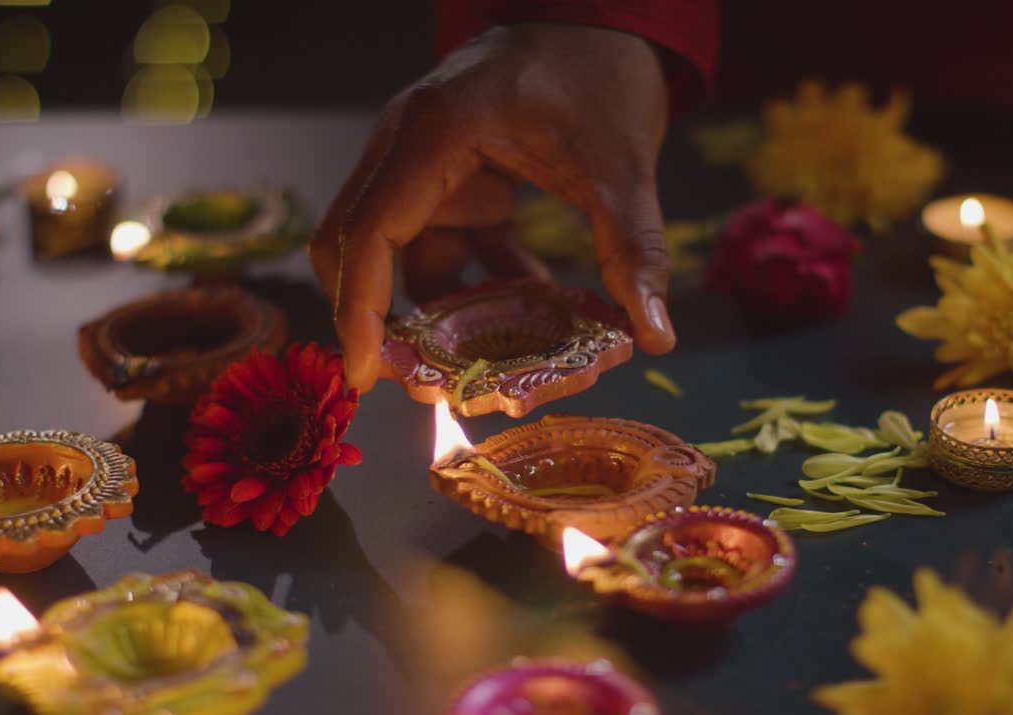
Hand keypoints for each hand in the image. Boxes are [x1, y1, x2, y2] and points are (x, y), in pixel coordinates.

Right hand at [310, 23, 675, 390]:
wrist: (598, 20)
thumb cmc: (600, 73)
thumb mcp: (623, 162)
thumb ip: (633, 247)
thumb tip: (656, 337)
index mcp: (435, 131)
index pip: (371, 229)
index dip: (359, 308)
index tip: (362, 374)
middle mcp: (408, 144)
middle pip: (356, 243)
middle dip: (374, 317)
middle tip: (413, 381)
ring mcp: (421, 160)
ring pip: (394, 250)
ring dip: (432, 306)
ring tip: (480, 355)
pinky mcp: (447, 176)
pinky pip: (439, 242)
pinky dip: (472, 279)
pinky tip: (528, 294)